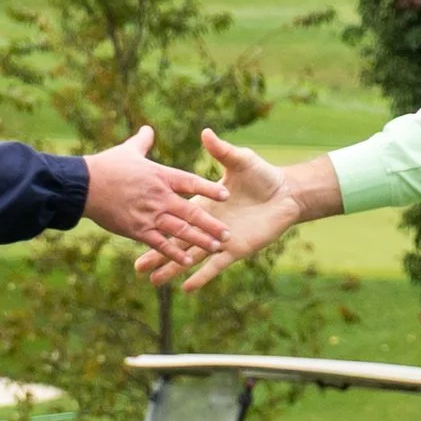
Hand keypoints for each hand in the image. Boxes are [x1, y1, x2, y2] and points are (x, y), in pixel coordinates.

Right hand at [82, 125, 228, 266]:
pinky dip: (174, 253)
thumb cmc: (105, 166)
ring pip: (181, 230)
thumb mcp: (128, 150)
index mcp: (160, 175)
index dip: (209, 189)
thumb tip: (148, 129)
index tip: (225, 194)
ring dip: (200, 240)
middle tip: (227, 233)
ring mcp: (149, 214)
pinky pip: (160, 244)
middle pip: (192, 212)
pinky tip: (188, 261)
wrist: (83, 185)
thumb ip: (142, 142)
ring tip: (216, 248)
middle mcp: (159, 196)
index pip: (191, 182)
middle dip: (211, 224)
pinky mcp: (137, 230)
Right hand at [133, 133, 324, 290]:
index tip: (134, 225)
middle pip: (175, 240)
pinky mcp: (235, 250)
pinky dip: (202, 277)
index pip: (174, 213)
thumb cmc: (262, 175)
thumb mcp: (239, 160)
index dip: (156, 219)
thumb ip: (221, 150)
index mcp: (202, 203)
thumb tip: (206, 132)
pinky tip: (186, 288)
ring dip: (172, 269)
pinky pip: (215, 266)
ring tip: (153, 282)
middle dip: (155, 254)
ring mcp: (219, 240)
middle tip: (136, 266)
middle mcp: (206, 224)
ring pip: (190, 256)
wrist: (286, 194)